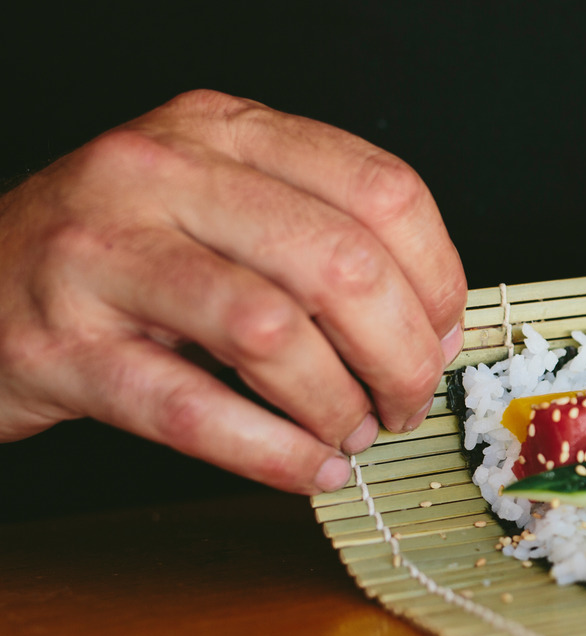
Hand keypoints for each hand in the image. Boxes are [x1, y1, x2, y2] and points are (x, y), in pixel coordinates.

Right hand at [0, 90, 466, 493]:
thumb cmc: (116, 259)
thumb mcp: (214, 207)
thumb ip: (317, 237)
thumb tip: (435, 325)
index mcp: (219, 131)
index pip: (381, 191)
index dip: (437, 279)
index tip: (442, 336)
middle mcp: (158, 173)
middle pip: (341, 264)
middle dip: (400, 355)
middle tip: (404, 402)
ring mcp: (100, 255)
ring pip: (272, 333)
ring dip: (339, 405)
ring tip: (352, 434)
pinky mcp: (59, 346)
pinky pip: (195, 410)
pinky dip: (276, 454)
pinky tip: (310, 470)